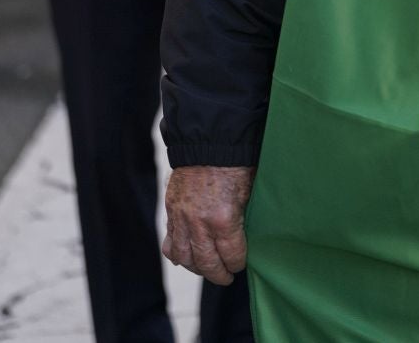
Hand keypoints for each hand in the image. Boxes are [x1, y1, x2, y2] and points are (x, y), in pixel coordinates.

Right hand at [163, 165, 254, 285]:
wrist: (208, 140)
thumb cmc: (235, 163)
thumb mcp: (249, 191)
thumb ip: (243, 218)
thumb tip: (247, 238)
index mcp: (224, 219)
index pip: (232, 256)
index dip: (238, 263)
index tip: (240, 264)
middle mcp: (200, 223)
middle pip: (207, 263)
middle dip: (219, 274)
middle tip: (226, 276)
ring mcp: (182, 218)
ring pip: (184, 258)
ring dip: (197, 268)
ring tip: (207, 268)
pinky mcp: (171, 211)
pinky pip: (169, 243)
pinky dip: (177, 254)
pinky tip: (186, 257)